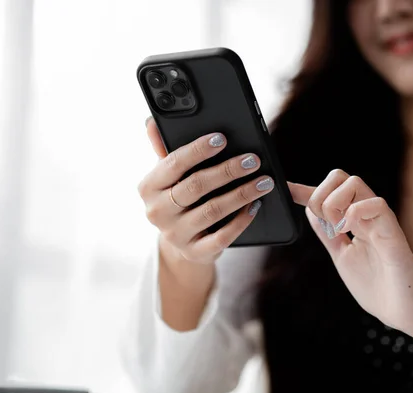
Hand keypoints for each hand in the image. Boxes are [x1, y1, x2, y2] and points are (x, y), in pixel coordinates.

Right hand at [138, 116, 273, 264]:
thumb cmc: (179, 197)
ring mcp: (175, 235)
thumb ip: (164, 148)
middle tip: (253, 160)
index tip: (222, 139)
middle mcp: (157, 212)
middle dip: (227, 171)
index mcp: (148, 187)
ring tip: (264, 181)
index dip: (198, 150)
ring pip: (212, 211)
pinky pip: (222, 237)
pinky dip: (241, 220)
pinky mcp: (195, 252)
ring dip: (242, 194)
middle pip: (196, 186)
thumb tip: (151, 120)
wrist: (182, 241)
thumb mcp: (169, 175)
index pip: (173, 163)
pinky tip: (256, 206)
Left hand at [289, 169, 412, 376]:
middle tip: (324, 224)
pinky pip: (376, 204)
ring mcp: (380, 221)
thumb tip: (310, 212)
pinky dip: (355, 213)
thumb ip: (328, 234)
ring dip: (334, 203)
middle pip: (341, 177)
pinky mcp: (393, 233)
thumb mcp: (342, 256)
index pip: (329, 194)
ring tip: (338, 230)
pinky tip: (349, 231)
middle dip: (320, 195)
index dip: (305, 190)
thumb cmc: (376, 287)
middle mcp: (367, 216)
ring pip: (354, 183)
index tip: (286, 190)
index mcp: (355, 221)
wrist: (402, 312)